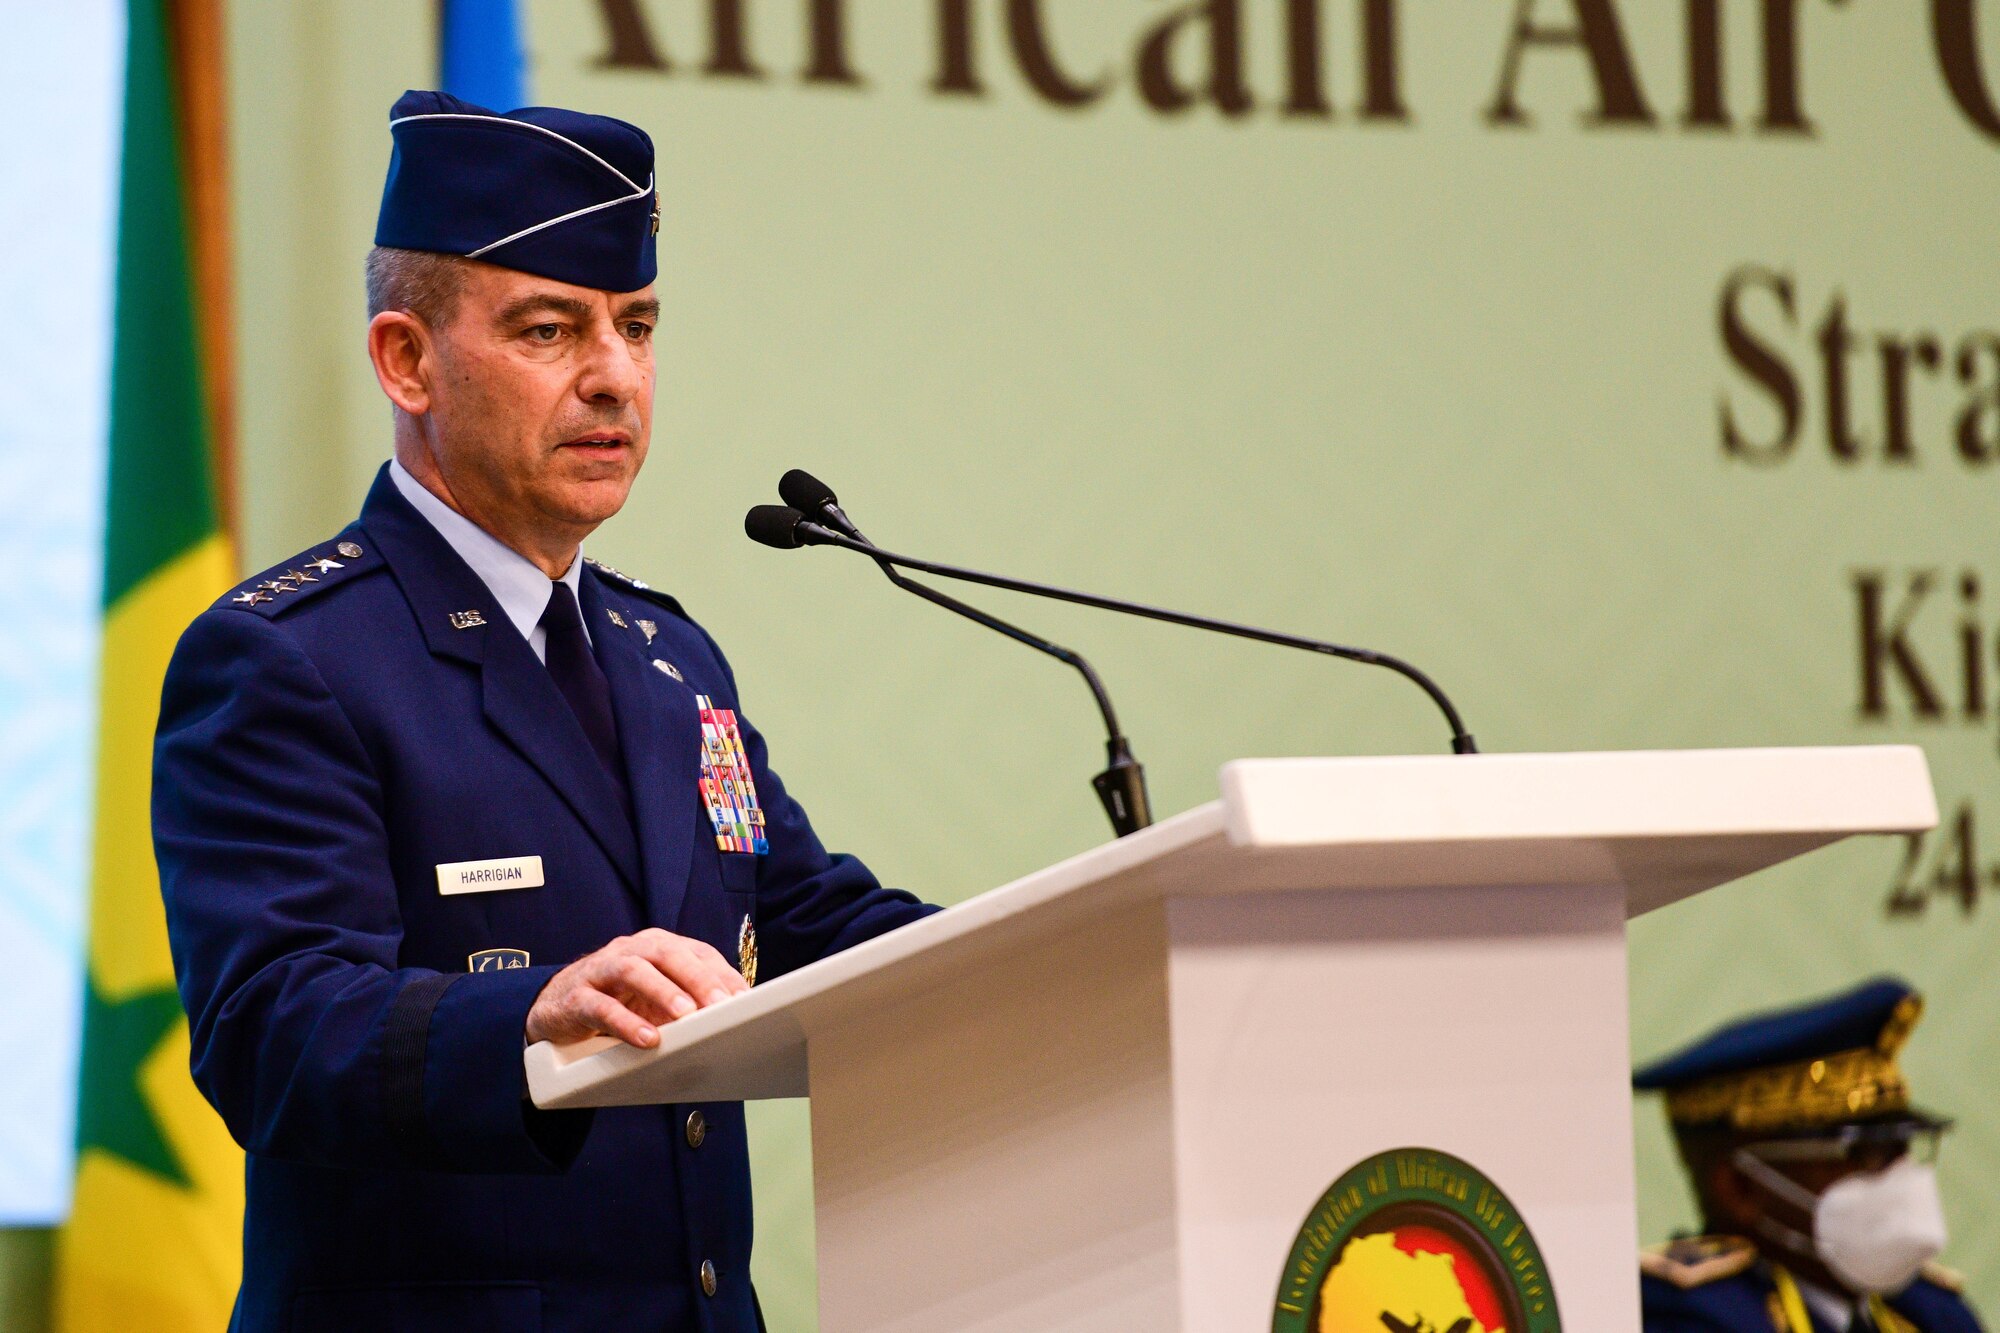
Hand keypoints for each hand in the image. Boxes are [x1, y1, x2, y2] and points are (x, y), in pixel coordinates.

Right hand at [525, 928, 750, 1047]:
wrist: (556, 1006)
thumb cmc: (618, 999)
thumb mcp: (657, 998)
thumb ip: (688, 1002)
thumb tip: (731, 1021)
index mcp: (657, 947)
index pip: (697, 953)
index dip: (722, 974)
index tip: (745, 999)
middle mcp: (631, 951)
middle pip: (668, 954)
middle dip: (698, 978)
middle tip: (720, 1004)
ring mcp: (601, 971)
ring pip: (634, 971)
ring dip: (663, 991)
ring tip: (686, 1015)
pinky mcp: (576, 998)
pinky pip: (601, 1007)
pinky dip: (626, 1023)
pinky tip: (647, 1038)